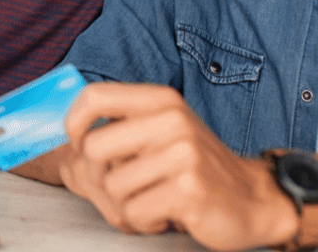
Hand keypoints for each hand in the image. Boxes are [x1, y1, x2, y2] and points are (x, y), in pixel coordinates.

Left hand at [58, 82, 297, 251]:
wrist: (254, 198)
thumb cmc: (196, 167)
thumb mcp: (162, 132)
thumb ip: (121, 126)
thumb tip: (63, 136)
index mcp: (160, 100)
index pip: (93, 96)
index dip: (73, 124)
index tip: (79, 145)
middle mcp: (171, 119)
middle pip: (93, 148)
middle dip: (98, 177)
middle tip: (123, 187)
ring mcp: (182, 154)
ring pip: (112, 186)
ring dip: (126, 204)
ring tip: (152, 200)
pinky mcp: (189, 190)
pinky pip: (135, 211)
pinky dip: (144, 221)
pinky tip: (166, 215)